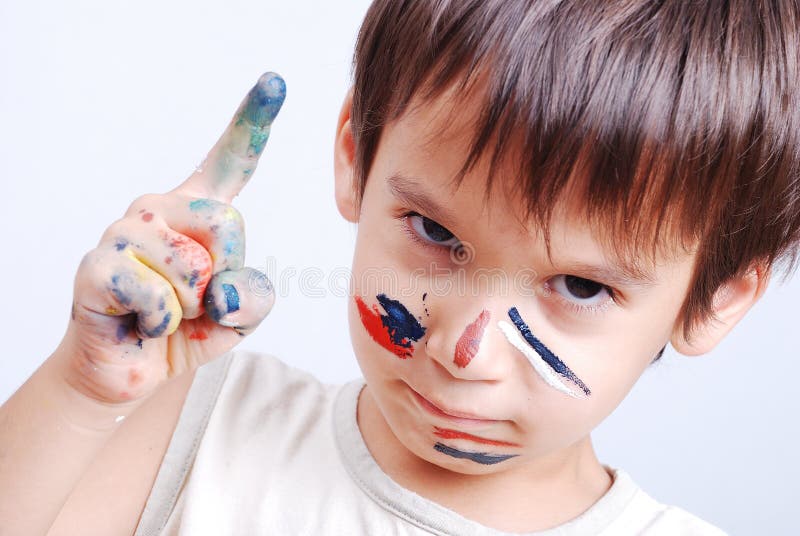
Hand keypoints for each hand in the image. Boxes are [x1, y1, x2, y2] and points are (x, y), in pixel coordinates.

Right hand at [56, 72, 284, 404]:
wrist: (130, 368)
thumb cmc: (188, 329)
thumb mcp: (240, 315)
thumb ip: (254, 297)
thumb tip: (223, 291)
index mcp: (198, 209)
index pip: (230, 160)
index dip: (254, 120)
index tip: (276, 80)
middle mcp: (159, 208)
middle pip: (228, 224)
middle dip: (225, 277)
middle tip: (193, 300)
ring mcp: (124, 231)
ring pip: (194, 269)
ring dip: (189, 310)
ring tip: (162, 311)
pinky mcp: (99, 264)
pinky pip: (159, 298)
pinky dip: (162, 325)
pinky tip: (140, 322)